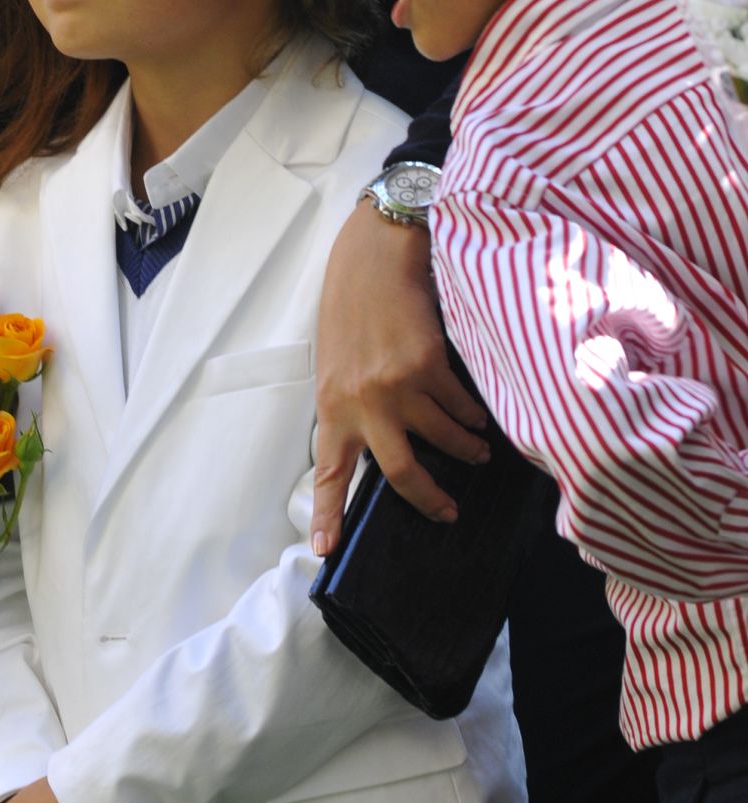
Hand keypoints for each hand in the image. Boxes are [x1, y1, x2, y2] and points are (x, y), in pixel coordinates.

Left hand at [311, 201, 489, 555]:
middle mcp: (361, 400)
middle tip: (446, 512)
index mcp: (332, 402)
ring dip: (464, 450)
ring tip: (476, 450)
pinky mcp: (429, 365)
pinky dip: (473, 415)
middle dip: (428, 499)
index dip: (327, 513)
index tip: (324, 551)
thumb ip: (350, 401)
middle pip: (400, 472)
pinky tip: (477, 413)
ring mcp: (396, 384)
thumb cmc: (352, 302)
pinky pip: (460, 407)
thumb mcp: (337, 359)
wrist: (374, 252)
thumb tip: (372, 441)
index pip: (327, 469)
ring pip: (443, 440)